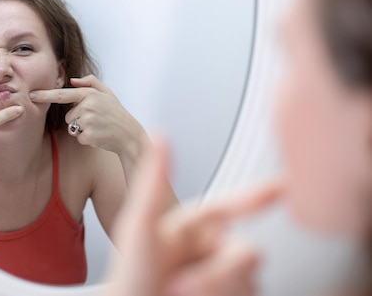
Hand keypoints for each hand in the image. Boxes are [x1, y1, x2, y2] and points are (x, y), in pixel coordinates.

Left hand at [29, 75, 147, 158]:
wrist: (129, 134)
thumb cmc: (117, 113)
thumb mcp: (107, 93)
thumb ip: (91, 83)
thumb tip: (73, 80)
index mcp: (90, 94)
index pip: (63, 94)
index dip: (45, 95)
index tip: (31, 95)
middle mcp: (87, 107)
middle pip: (69, 116)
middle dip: (78, 119)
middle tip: (96, 119)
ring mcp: (88, 122)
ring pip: (72, 127)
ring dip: (82, 129)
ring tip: (98, 127)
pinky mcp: (89, 136)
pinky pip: (79, 138)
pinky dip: (87, 139)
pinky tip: (99, 136)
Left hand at [106, 136, 281, 295]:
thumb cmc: (131, 283)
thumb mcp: (139, 230)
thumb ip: (153, 185)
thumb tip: (161, 137)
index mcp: (189, 231)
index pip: (229, 206)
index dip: (259, 194)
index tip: (286, 183)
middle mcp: (209, 254)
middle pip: (245, 252)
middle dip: (219, 273)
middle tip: (180, 287)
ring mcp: (223, 281)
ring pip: (249, 279)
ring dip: (218, 288)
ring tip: (180, 295)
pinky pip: (249, 295)